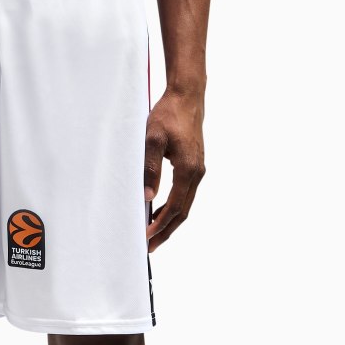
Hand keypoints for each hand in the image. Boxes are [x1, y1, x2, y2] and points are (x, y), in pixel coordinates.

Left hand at [143, 88, 204, 249]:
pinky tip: (160, 209)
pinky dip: (174, 206)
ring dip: (170, 220)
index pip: (175, 207)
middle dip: (166, 231)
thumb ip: (150, 168)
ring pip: (185, 204)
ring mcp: (198, 170)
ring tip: (153, 233)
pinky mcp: (194, 165)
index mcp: (189, 170)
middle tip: (149, 246)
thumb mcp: (153, 139)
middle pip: (183, 211)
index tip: (146, 237)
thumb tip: (147, 196)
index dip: (160, 225)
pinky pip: (185, 193)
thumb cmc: (169, 115)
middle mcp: (197, 173)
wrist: (186, 97)